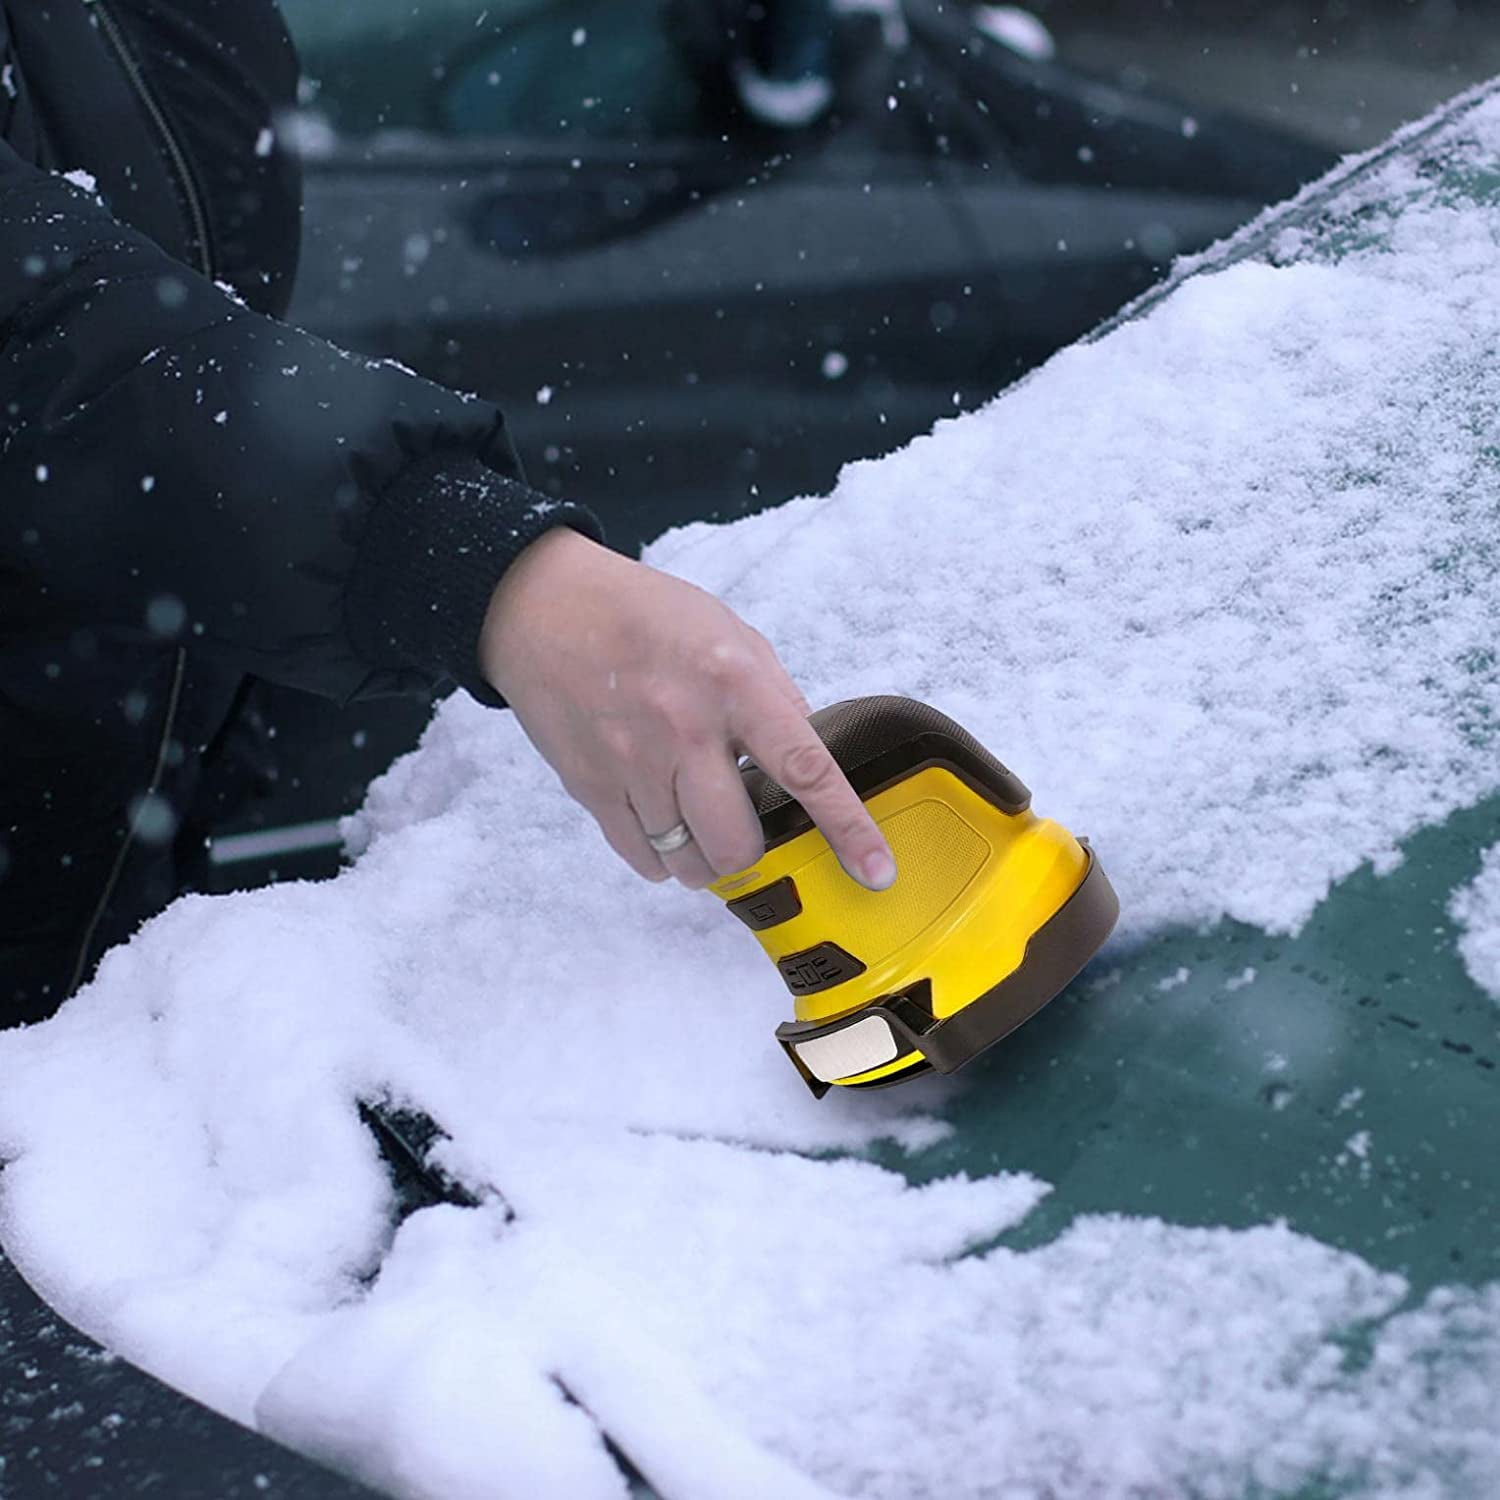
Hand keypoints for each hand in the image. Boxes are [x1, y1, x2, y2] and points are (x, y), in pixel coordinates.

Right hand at [478, 528, 896, 891]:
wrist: (544, 606)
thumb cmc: (644, 615)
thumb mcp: (729, 632)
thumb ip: (774, 696)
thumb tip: (806, 761)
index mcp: (733, 682)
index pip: (805, 769)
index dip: (847, 828)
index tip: (876, 871)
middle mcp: (684, 728)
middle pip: (738, 842)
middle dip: (751, 849)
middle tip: (743, 824)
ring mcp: (632, 763)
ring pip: (689, 861)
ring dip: (704, 856)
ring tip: (696, 818)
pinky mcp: (591, 786)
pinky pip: (643, 859)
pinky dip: (663, 857)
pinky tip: (662, 822)